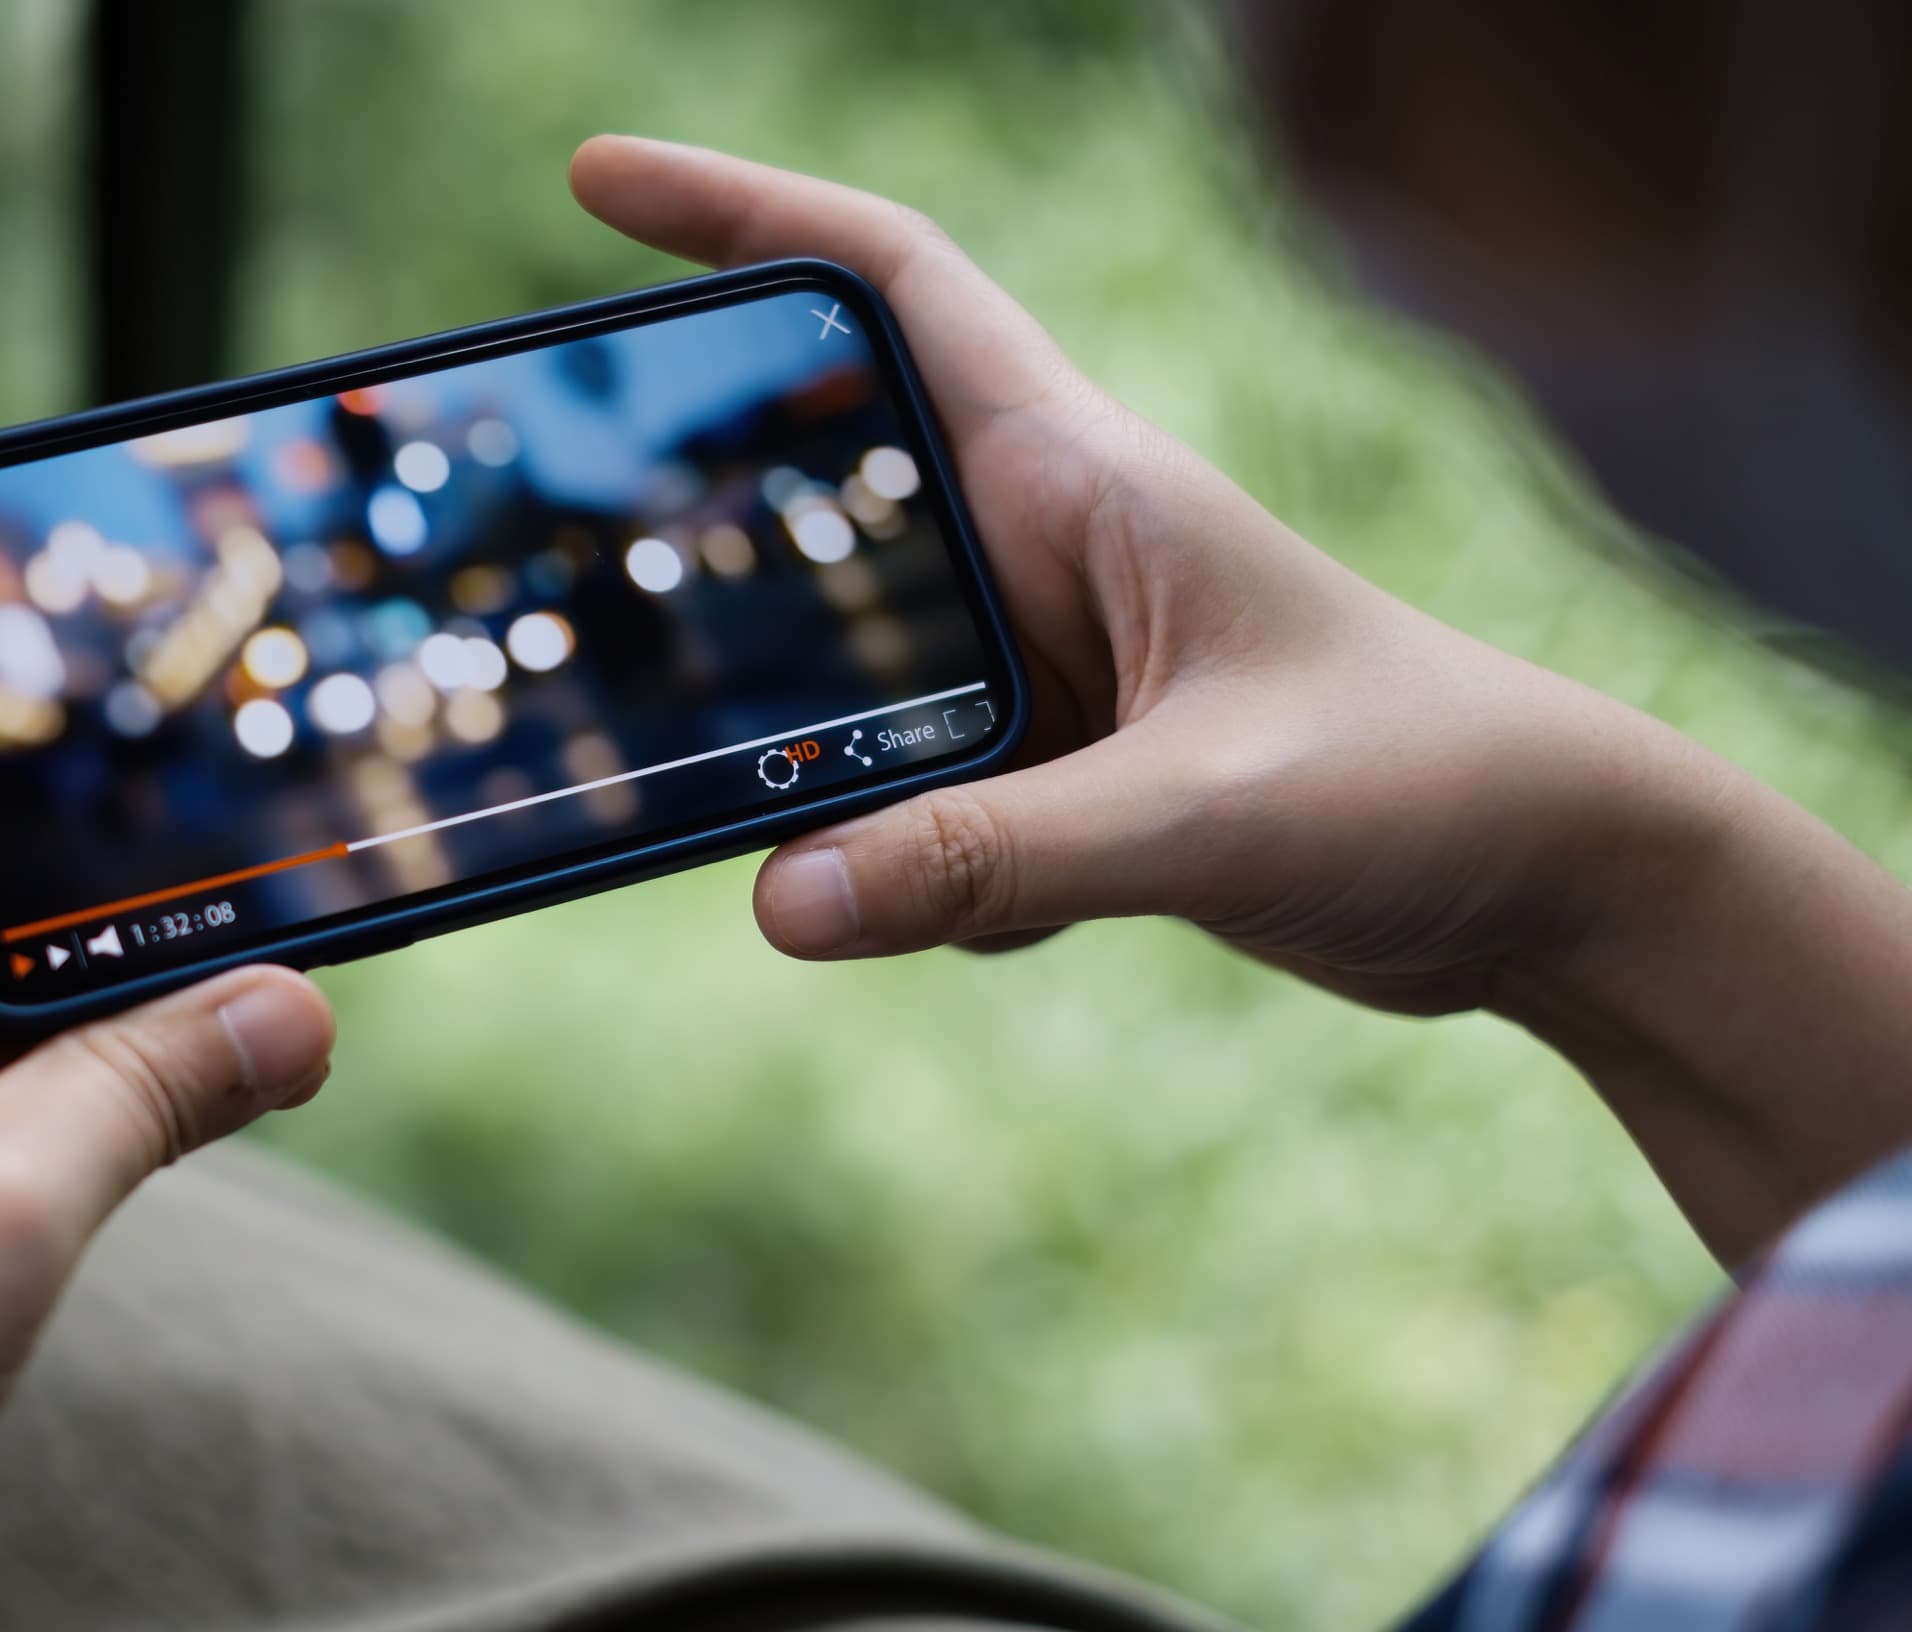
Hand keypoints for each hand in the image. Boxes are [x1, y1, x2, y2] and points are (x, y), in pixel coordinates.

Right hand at [571, 138, 1911, 1258]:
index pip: (889, 285)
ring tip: (777, 819)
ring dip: (816, 748)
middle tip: (593, 571)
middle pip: (825, 479)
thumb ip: (989, 856)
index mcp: (1082, 474)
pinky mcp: (1064, 765)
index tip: (596, 184)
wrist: (1553, 885)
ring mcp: (1050, 658)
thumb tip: (776, 900)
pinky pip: (918, 795)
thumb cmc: (1424, 785)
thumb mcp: (1200, 816)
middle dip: (714, 524)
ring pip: (855, 665)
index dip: (742, 213)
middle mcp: (1048, 544)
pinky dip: (921, 870)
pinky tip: (1008, 930)